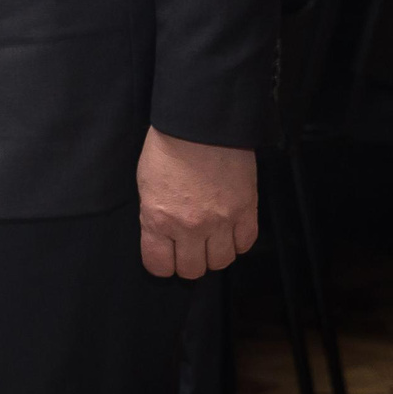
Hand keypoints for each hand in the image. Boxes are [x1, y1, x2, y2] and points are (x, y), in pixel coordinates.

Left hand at [136, 127, 257, 278]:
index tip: (165, 255)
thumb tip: (163, 236)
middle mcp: (190, 227)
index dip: (161, 263)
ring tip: (211, 238)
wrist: (201, 123)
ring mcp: (221, 221)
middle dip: (188, 261)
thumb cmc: (167, 147)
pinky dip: (238, 241)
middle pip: (192, 270)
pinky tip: (230, 229)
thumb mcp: (146, 185)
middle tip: (189, 247)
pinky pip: (246, 243)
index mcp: (158, 219)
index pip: (159, 266)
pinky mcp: (246, 210)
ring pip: (221, 262)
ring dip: (215, 253)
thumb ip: (154, 216)